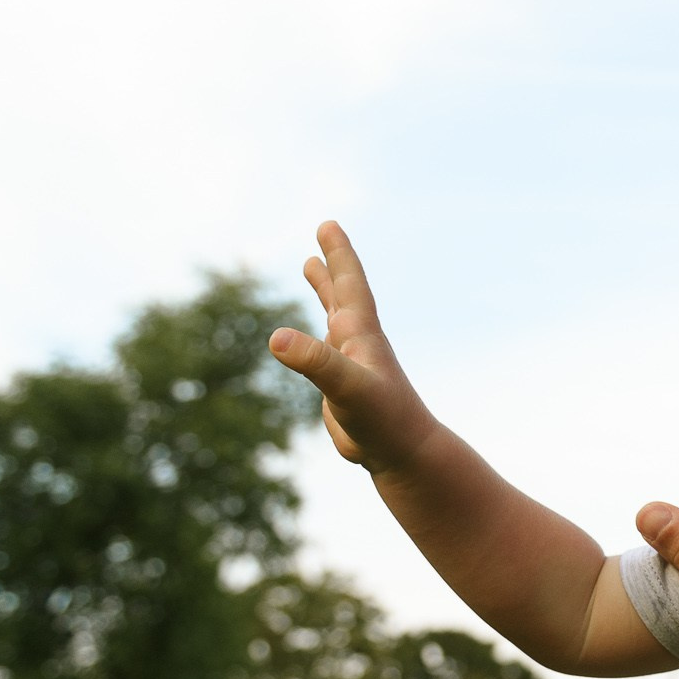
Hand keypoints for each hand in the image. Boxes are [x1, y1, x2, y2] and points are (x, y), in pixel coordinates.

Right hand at [267, 221, 441, 475]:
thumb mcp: (346, 387)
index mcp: (360, 333)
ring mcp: (349, 362)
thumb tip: (276, 338)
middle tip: (325, 229)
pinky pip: (323, 349)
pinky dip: (314, 333)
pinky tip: (309, 335)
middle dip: (332, 261)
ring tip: (310, 266)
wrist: (402, 453)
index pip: (349, 283)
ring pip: (332, 315)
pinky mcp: (340, 386)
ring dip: (324, 290)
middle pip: (342, 291)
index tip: (328, 224)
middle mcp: (356, 341)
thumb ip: (315, 361)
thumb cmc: (382, 420)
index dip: (339, 254)